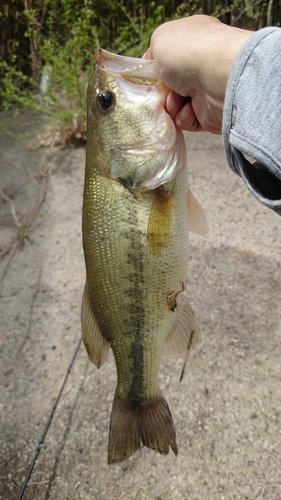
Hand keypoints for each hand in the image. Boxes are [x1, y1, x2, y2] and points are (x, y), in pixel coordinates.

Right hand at [145, 15, 252, 132]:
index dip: (157, 69)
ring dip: (171, 106)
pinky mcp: (211, 111)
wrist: (217, 79)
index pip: (170, 57)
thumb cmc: (186, 53)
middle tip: (160, 94)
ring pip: (177, 104)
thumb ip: (153, 54)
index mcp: (193, 40)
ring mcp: (207, 88)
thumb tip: (156, 70)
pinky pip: (188, 119)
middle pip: (171, 84)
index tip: (149, 78)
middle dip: (162, 92)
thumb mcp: (159, 41)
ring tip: (176, 102)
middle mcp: (202, 63)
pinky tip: (189, 111)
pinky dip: (184, 118)